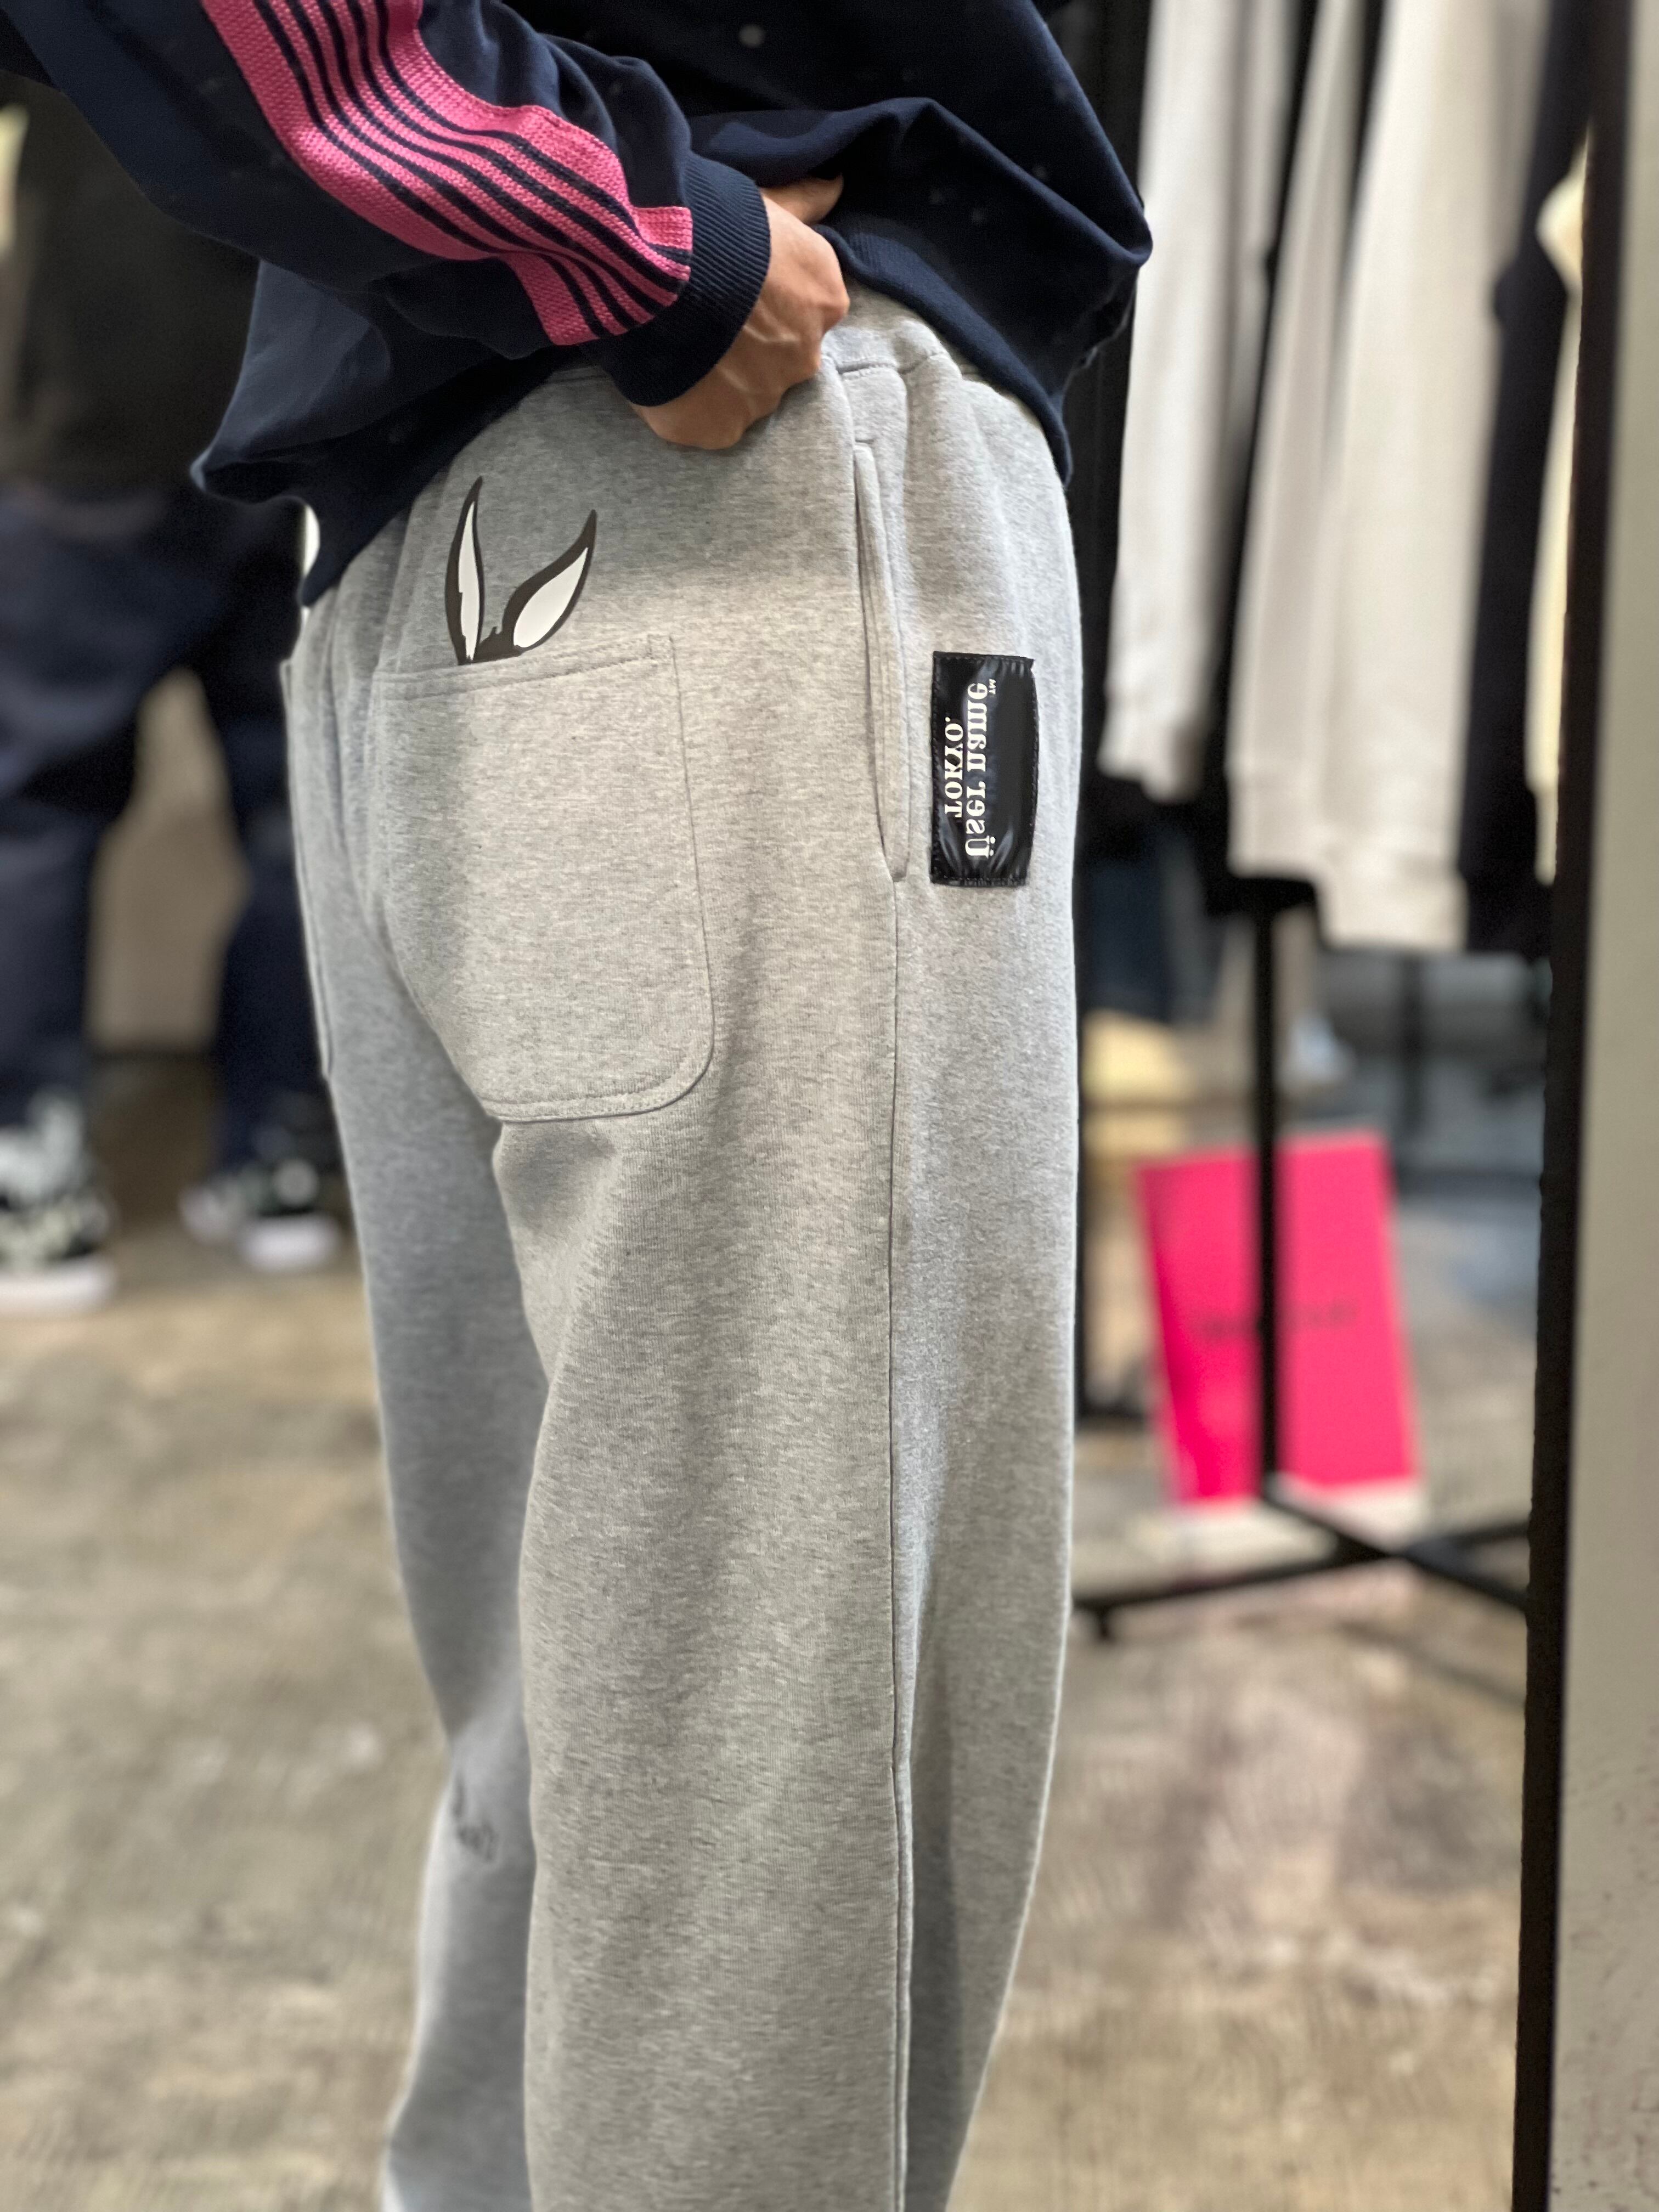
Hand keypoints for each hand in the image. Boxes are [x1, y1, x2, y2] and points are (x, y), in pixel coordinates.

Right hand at [631, 177, 848, 450]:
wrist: (659, 265)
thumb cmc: (716, 223)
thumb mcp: (766, 200)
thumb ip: (805, 201)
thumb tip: (838, 184)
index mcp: (824, 301)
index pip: (807, 312)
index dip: (770, 304)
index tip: (738, 293)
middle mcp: (805, 357)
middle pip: (779, 359)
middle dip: (749, 346)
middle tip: (704, 320)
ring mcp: (763, 398)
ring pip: (743, 396)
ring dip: (718, 379)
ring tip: (677, 347)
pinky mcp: (720, 428)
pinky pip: (707, 424)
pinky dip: (688, 408)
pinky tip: (665, 377)